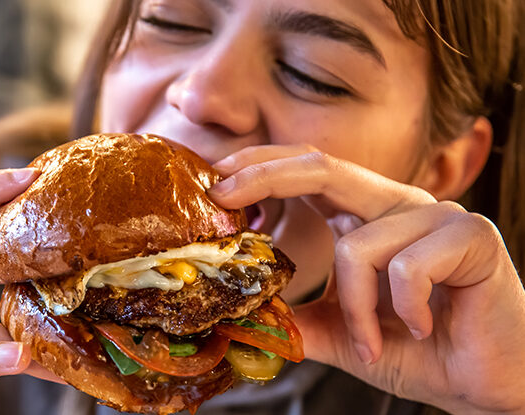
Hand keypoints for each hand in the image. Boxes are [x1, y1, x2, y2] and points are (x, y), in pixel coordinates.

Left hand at [209, 145, 524, 413]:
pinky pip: (404, 268)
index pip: (308, 173)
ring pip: (357, 244)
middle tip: (221, 196)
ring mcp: (437, 216)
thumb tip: (247, 311)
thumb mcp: (344, 333)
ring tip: (373, 343)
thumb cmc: (422, 350)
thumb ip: (301, 318)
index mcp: (368, 216)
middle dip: (264, 176)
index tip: (214, 184)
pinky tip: (421, 327)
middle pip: (322, 167)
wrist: (487, 385)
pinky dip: (399, 310)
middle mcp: (399, 204)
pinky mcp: (471, 237)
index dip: (260, 168)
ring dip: (354, 308)